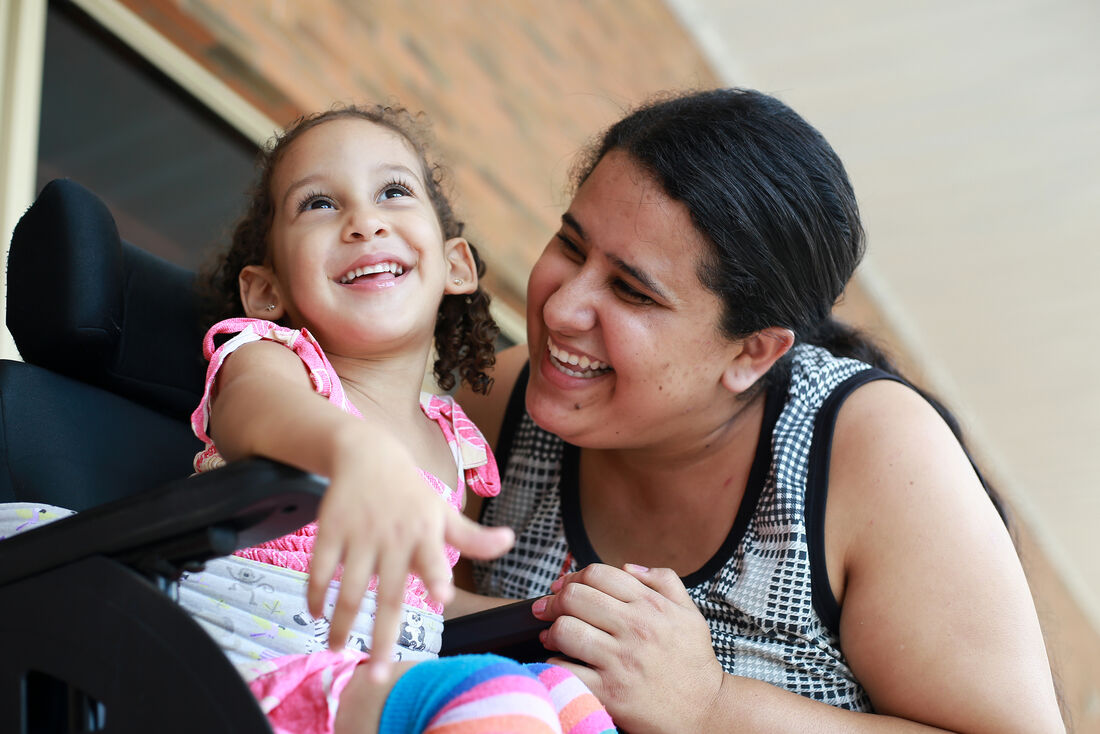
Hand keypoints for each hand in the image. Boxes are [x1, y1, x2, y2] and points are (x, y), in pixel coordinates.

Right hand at [307, 438, 512, 681]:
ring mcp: (359, 534)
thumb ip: (472, 538)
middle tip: (378, 675)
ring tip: (338, 649)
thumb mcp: (443, 513)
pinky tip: (317, 614)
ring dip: (342, 623)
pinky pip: (320, 570)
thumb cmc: (412, 494)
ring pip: (349, 589)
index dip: (437, 576)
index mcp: (424, 534)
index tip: (442, 597)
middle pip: (387, 595)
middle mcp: (393, 537)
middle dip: (382, 637)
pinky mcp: (330, 530)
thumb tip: (510, 541)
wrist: (367, 453)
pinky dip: (316, 594)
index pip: (433, 559)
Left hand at [532, 563, 725, 732]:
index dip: (572, 577)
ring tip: (551, 637)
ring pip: (566, 630)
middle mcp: (635, 628)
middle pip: (575, 597)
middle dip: (554, 601)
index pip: (597, 574)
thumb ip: (663, 581)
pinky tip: (560, 662)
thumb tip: (629, 567)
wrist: (707, 711)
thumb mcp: (689, 614)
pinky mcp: (610, 693)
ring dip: (551, 632)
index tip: (562, 587)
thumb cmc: (694, 663)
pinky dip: (554, 664)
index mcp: (651, 606)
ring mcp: (621, 661)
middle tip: (547, 609)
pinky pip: (566, 670)